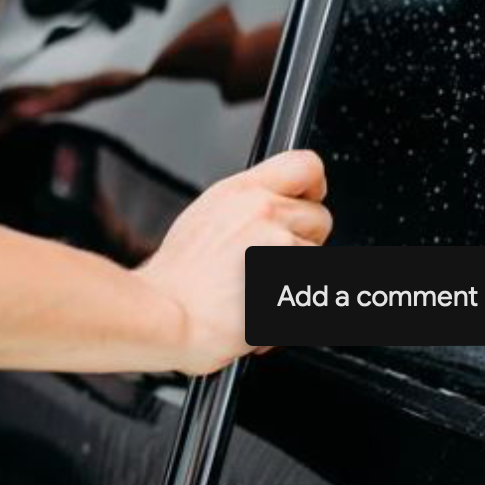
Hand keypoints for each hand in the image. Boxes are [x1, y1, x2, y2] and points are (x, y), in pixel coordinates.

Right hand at [135, 150, 331, 374]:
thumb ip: (246, 208)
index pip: (305, 165)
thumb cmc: (175, 282)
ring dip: (297, 279)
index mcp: (242, 191)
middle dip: (303, 244)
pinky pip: (313, 296)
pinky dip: (293, 310)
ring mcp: (279, 245)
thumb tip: (274, 209)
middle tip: (271, 265)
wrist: (165, 319)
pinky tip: (260, 312)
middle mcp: (263, 211)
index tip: (310, 201)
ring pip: (317, 260)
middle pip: (320, 218)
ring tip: (257, 293)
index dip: (314, 186)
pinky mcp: (290, 280)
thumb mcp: (204, 219)